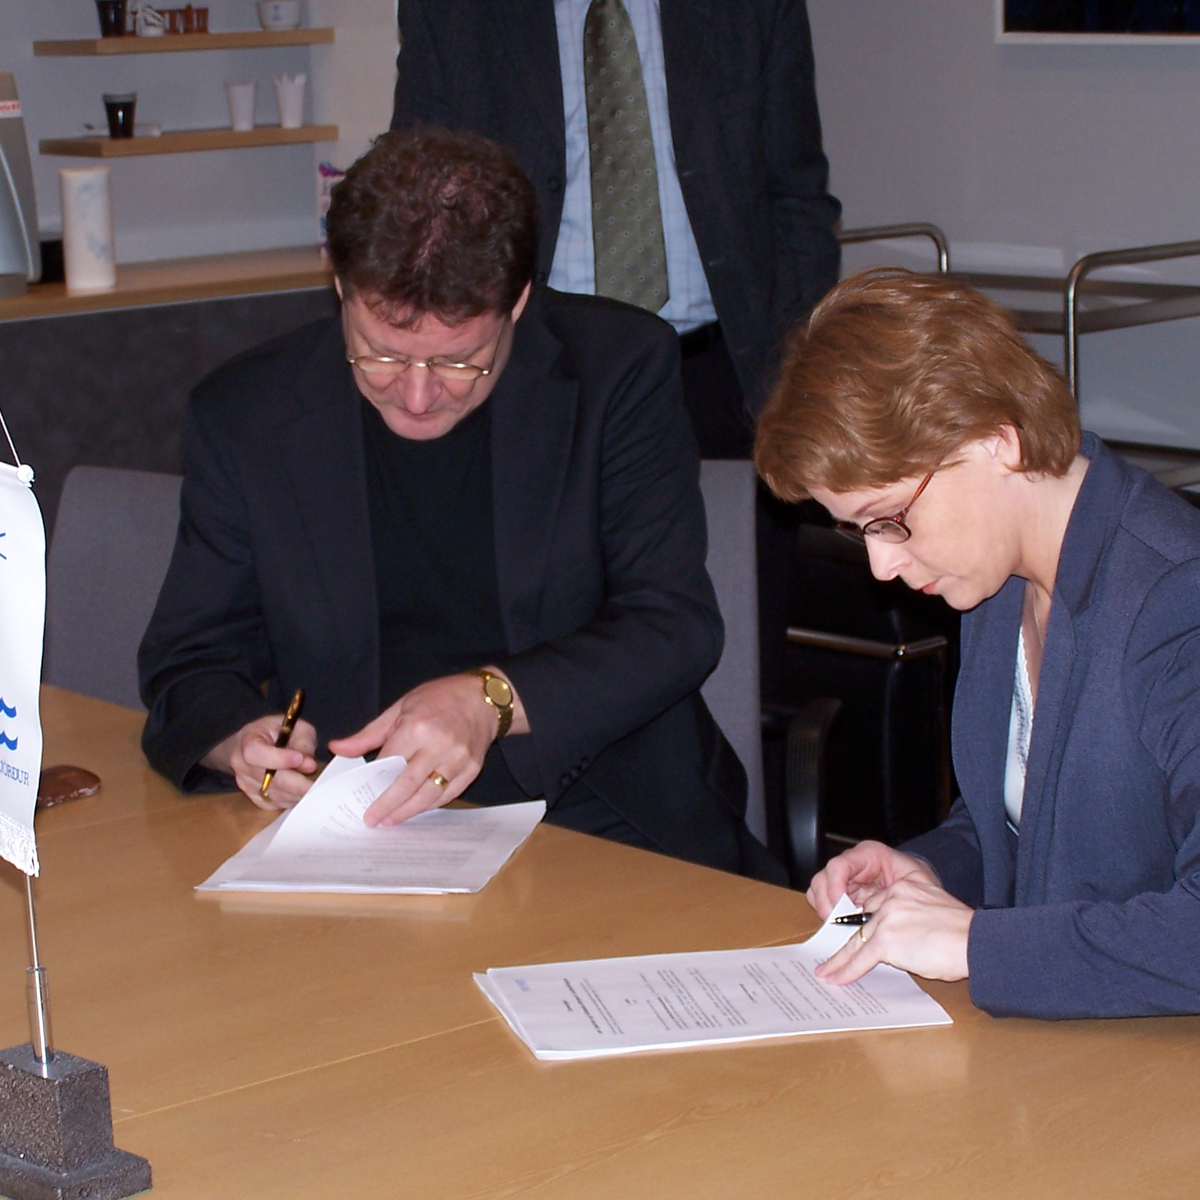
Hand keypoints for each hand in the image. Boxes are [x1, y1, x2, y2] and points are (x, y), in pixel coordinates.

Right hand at [201, 714, 318, 809]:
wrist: (253, 745)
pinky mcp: (254, 797)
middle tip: (318, 783)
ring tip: (314, 785)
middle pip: (268, 780)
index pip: (255, 753)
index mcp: (247, 741)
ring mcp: (246, 784)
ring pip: (274, 795)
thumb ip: (303, 742)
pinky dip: (291, 799)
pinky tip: (302, 791)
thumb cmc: (275, 733)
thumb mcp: (294, 726)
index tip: (299, 759)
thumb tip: (308, 764)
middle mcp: (241, 765)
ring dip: (296, 793)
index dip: (278, 758)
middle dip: (296, 783)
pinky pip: (275, 804)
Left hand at [327, 669, 525, 827]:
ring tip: (391, 820)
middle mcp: (438, 745)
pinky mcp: (472, 768)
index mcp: (417, 727)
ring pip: (429, 794)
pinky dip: (431, 804)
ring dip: (408, 811)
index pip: (389, 761)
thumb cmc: (439, 698)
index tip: (360, 794)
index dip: (374, 780)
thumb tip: (338, 748)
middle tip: (371, 820)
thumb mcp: (400, 708)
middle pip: (407, 784)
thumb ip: (369, 733)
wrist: (483, 698)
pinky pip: (448, 793)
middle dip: (387, 805)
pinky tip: (417, 809)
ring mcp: (458, 759)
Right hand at [806, 840, 940, 917]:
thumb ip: (895, 889)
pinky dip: (827, 914)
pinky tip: (842, 924)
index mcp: (868, 854)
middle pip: (822, 879)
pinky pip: (822, 902)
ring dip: (825, 910)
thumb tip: (871, 907)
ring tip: (840, 925)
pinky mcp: (842, 894)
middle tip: (837, 922)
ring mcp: (844, 879)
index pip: (839, 865)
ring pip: (817, 890)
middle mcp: (852, 864)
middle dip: (827, 903)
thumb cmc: (921, 883)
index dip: (835, 886)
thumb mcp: (915, 880)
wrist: (924, 892)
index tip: (841, 906)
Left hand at [816, 876, 973, 986]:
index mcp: (904, 887)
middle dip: (846, 943)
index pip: (876, 907)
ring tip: (826, 972)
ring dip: (839, 960)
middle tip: (831, 956)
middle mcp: (892, 899)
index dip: (864, 925)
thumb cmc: (964, 933)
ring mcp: (887, 919)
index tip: (855, 935)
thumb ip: (915, 917)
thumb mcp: (936, 910)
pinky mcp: (887, 941)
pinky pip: (861, 958)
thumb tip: (905, 938)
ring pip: (856, 942)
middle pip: (862, 924)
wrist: (975, 941)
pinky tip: (836, 978)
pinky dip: (846, 971)